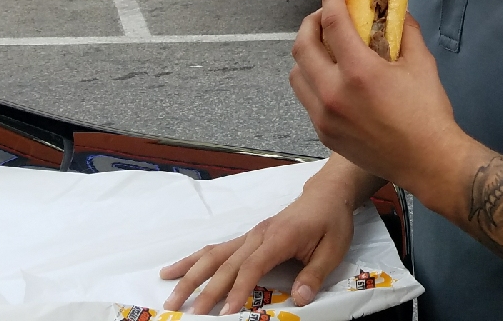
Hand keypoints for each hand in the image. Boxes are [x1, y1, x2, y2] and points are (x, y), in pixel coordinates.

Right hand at [159, 159, 366, 313]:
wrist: (327, 194)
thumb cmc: (332, 221)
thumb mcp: (333, 248)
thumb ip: (315, 274)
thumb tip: (299, 298)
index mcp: (279, 237)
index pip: (252, 266)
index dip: (237, 290)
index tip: (225, 313)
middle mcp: (259, 234)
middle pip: (227, 264)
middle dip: (206, 290)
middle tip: (188, 314)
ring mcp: (250, 234)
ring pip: (214, 255)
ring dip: (190, 276)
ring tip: (170, 298)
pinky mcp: (247, 237)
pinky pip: (216, 249)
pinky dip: (193, 261)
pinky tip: (173, 271)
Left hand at [290, 0, 463, 197]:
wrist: (426, 160)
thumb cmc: (427, 111)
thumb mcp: (422, 63)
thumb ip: (404, 32)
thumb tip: (394, 12)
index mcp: (359, 72)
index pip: (333, 24)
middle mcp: (332, 93)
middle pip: (302, 47)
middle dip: (311, 23)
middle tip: (326, 15)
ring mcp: (323, 116)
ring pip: (296, 74)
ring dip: (307, 53)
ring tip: (326, 47)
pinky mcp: (322, 132)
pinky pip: (306, 97)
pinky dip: (313, 79)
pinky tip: (333, 77)